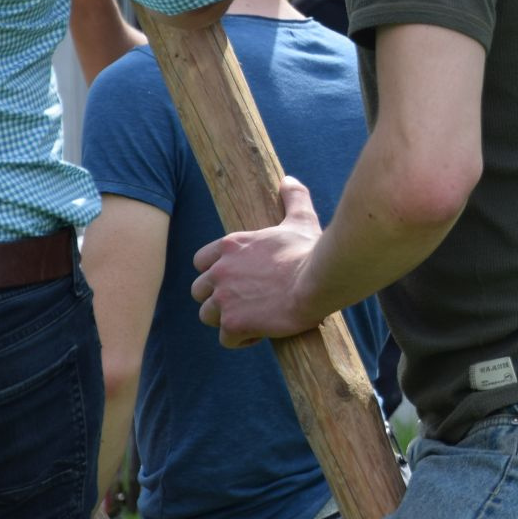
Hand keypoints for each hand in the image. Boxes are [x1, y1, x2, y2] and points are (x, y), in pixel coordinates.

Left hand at [191, 177, 323, 347]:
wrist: (318, 280)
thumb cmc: (310, 250)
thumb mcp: (300, 220)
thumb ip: (293, 198)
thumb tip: (289, 179)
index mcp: (231, 245)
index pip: (200, 261)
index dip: (215, 271)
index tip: (237, 278)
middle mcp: (220, 271)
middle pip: (198, 290)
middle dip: (216, 297)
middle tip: (244, 300)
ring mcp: (224, 298)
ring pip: (207, 315)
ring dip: (226, 319)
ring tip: (251, 318)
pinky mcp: (233, 323)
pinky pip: (226, 339)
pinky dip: (241, 338)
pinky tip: (261, 332)